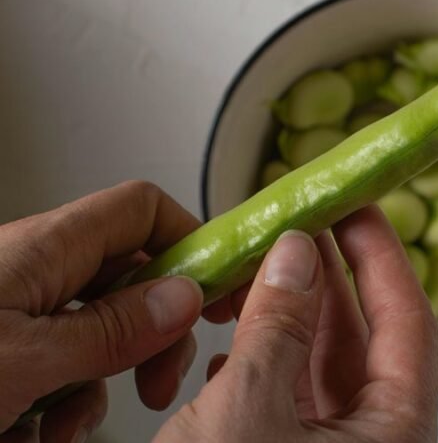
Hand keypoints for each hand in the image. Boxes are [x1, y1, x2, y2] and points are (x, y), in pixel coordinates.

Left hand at [0, 181, 204, 441]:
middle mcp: (36, 273)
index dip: (189, 239)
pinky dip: (67, 403)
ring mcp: (21, 314)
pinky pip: (63, 365)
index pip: (141, 211)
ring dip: (107, 381)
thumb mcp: (19, 357)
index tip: (222, 291)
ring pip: (102, 331)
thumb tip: (184, 298)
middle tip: (161, 379)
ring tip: (75, 425)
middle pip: (132, 277)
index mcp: (41, 250)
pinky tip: (45, 431)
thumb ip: (107, 329)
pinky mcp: (9, 352)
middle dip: (157, 332)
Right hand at [155, 206, 437, 442]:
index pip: (408, 321)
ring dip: (279, 317)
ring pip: (312, 362)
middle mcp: (369, 439)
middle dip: (322, 277)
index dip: (382, 255)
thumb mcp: (249, 413)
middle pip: (358, 336)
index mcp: (393, 432)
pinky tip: (225, 350)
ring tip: (253, 272)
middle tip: (299, 224)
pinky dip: (255, 363)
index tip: (358, 207)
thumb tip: (293, 255)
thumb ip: (276, 329)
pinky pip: (280, 395)